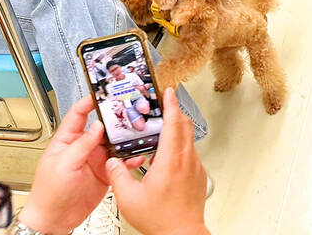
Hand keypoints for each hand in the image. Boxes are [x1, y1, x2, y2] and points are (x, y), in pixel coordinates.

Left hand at [18, 97, 143, 233]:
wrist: (55, 220)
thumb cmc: (49, 193)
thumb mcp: (64, 165)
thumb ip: (82, 144)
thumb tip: (98, 125)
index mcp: (67, 140)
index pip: (78, 114)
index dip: (90, 102)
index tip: (103, 93)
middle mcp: (83, 147)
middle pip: (103, 127)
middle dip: (116, 119)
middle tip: (130, 111)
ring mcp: (95, 160)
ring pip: (115, 143)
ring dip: (126, 139)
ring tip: (138, 134)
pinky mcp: (105, 173)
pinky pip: (121, 162)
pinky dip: (130, 159)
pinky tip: (137, 157)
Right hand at [106, 88, 209, 234]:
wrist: (182, 234)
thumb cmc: (161, 219)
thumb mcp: (128, 198)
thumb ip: (118, 175)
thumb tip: (112, 163)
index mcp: (171, 160)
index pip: (173, 122)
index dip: (171, 104)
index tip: (169, 92)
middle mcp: (187, 160)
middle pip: (184, 126)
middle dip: (174, 112)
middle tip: (165, 104)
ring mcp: (195, 167)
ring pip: (188, 139)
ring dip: (177, 129)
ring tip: (163, 129)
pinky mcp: (198, 176)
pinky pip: (190, 153)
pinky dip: (180, 146)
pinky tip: (167, 156)